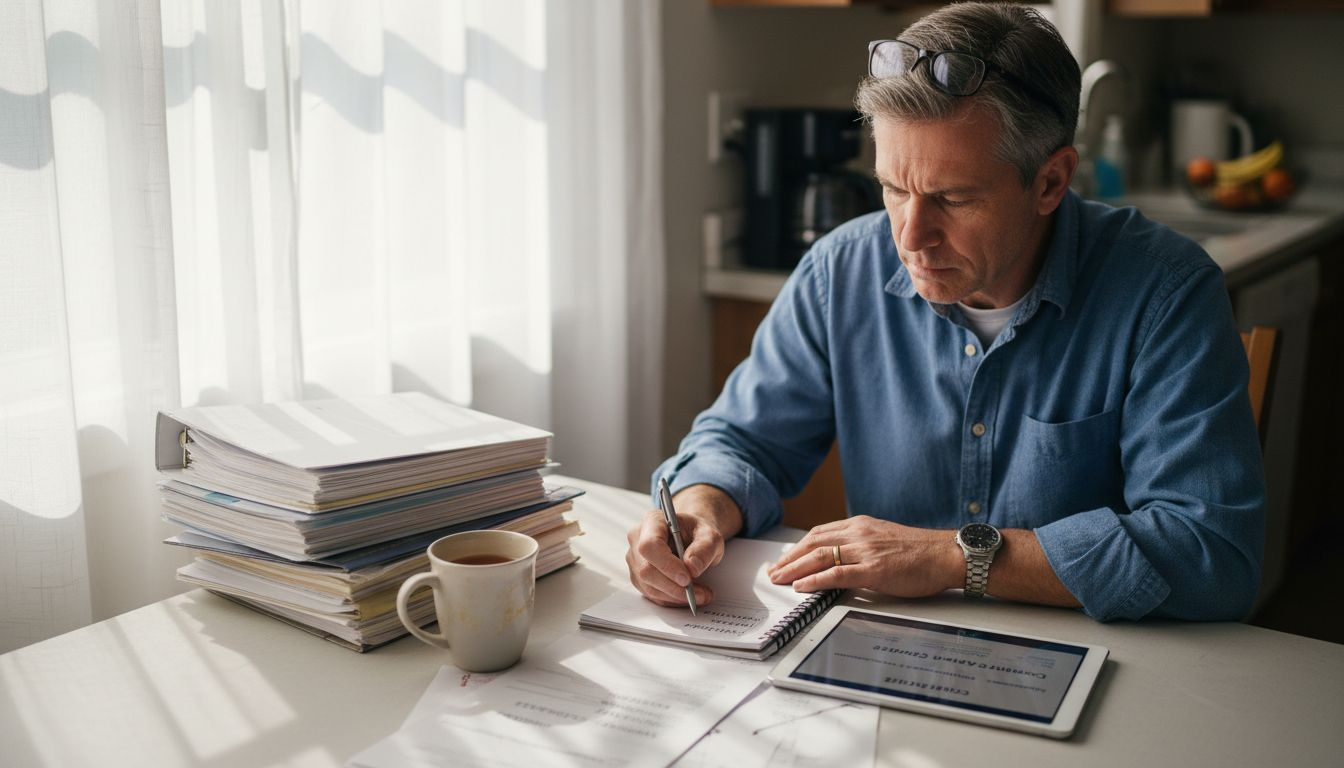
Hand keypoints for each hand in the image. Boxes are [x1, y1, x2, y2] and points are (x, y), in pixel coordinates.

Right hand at [625, 484, 743, 607]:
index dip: (667, 565)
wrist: (691, 537)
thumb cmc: (697, 533)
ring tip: (701, 595)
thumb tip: (692, 568)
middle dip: (675, 587)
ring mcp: (635, 560)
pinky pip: (652, 595)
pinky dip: (672, 599)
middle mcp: (637, 539)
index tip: (688, 578)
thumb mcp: (710, 536)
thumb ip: (704, 548)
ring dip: (676, 596)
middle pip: (647, 569)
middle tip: (701, 593)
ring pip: (649, 586)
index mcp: (652, 521)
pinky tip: (689, 595)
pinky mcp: (639, 578)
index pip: (650, 545)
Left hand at [767, 515, 962, 596]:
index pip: (819, 533)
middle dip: (789, 558)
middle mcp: (860, 534)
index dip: (798, 547)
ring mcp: (866, 551)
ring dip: (794, 569)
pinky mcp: (875, 570)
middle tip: (773, 572)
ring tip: (779, 579)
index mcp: (861, 526)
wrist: (946, 554)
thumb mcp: (884, 539)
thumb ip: (862, 545)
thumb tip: (841, 558)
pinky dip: (815, 580)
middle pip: (813, 543)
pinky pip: (838, 574)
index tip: (784, 559)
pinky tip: (802, 586)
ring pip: (820, 557)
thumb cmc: (920, 552)